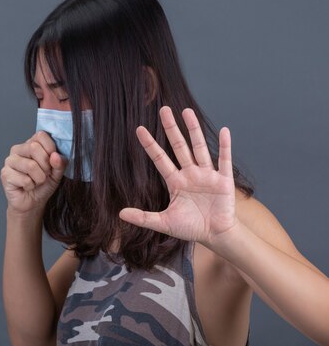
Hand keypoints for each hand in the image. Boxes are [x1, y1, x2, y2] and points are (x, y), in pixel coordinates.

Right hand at [0, 131, 67, 215]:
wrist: (32, 203)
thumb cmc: (43, 185)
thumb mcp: (57, 173)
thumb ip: (60, 163)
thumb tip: (56, 156)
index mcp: (31, 144)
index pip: (40, 135)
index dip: (50, 148)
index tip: (53, 160)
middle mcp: (18, 149)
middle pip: (34, 147)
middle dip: (45, 165)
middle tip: (44, 174)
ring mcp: (10, 161)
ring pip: (30, 165)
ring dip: (39, 178)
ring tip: (36, 182)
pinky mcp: (5, 174)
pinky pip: (25, 179)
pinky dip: (31, 186)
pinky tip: (27, 187)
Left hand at [118, 106, 238, 247]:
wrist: (216, 236)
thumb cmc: (191, 228)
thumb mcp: (164, 223)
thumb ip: (143, 217)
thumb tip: (120, 214)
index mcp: (175, 182)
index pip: (160, 159)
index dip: (150, 144)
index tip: (139, 129)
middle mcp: (190, 174)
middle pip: (179, 146)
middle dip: (171, 128)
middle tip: (164, 110)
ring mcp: (207, 175)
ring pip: (199, 148)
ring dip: (194, 130)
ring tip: (186, 111)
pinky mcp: (224, 181)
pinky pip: (224, 161)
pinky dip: (225, 146)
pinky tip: (224, 131)